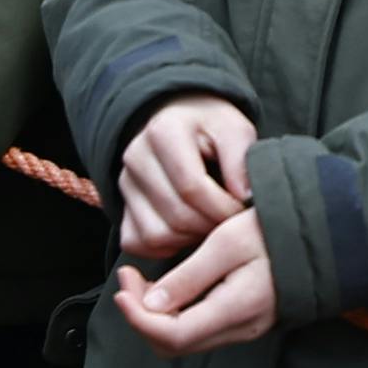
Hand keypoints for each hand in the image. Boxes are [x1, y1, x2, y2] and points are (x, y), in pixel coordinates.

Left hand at [113, 208, 278, 356]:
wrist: (322, 235)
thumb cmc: (275, 230)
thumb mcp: (228, 242)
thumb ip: (189, 277)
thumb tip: (150, 305)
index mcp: (235, 310)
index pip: (172, 336)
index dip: (138, 317)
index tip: (122, 284)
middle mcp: (240, 329)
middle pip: (174, 344)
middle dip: (141, 315)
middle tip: (129, 277)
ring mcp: (244, 329)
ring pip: (184, 340)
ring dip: (155, 315)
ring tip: (143, 279)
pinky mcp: (245, 321)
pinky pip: (199, 329)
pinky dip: (174, 313)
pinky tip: (168, 285)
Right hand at [118, 93, 255, 260]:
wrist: (181, 121)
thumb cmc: (211, 128)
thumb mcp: (234, 129)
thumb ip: (241, 158)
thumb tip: (245, 197)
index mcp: (163, 132)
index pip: (192, 188)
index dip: (223, 208)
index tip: (242, 209)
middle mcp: (136, 157)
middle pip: (177, 215)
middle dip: (211, 226)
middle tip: (231, 220)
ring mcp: (125, 184)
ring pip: (157, 235)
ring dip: (191, 238)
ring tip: (211, 222)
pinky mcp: (122, 207)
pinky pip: (139, 243)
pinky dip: (166, 246)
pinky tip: (188, 231)